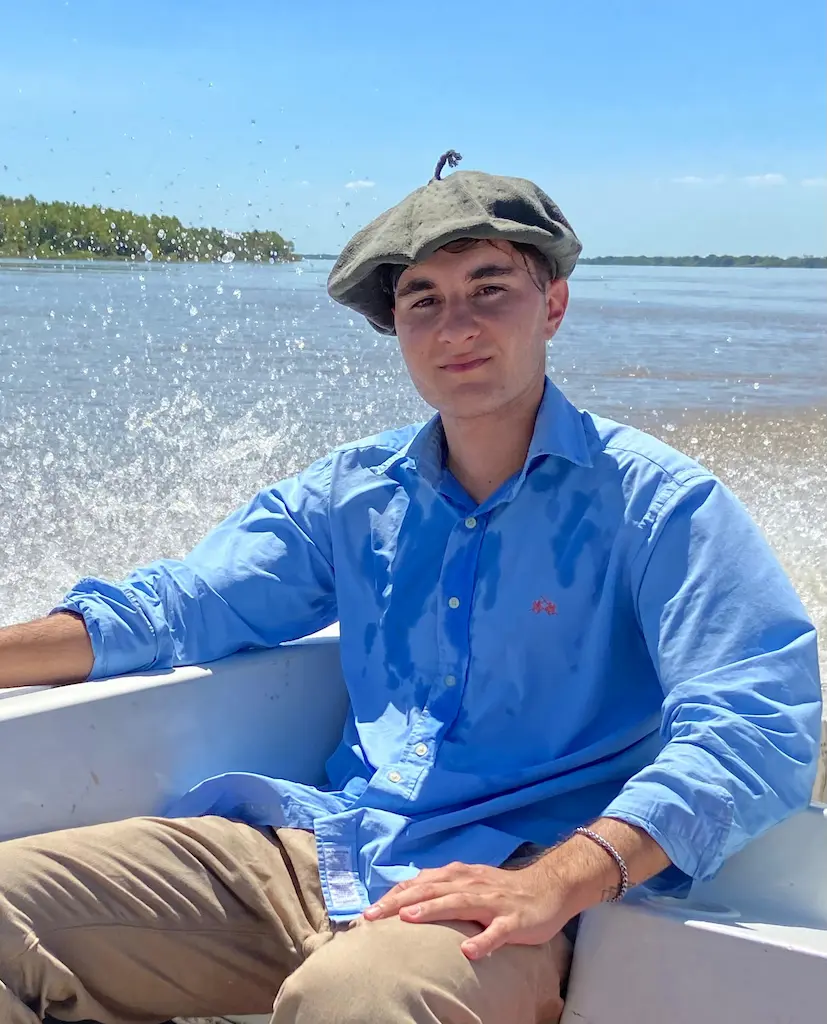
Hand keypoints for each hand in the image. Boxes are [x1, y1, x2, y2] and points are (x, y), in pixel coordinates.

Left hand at [362, 859, 570, 959]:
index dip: (393, 895)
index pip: (419, 883)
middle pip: (431, 890)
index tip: (368, 912)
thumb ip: (441, 888)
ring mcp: (492, 902)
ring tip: (410, 919)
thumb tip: (406, 898)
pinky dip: (483, 941)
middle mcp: (471, 884)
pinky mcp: (514, 921)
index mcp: (458, 876)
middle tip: (373, 916)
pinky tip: (469, 952)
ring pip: (459, 903)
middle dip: (400, 902)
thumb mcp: (468, 883)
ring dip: (433, 910)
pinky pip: (497, 932)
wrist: (548, 887)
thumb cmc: (502, 889)